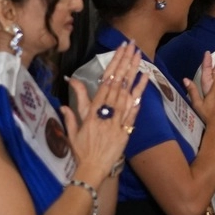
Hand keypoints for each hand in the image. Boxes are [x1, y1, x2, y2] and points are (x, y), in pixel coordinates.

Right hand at [66, 42, 142, 182]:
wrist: (93, 169)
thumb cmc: (82, 150)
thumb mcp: (72, 130)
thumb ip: (72, 110)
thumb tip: (69, 89)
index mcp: (91, 112)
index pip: (104, 83)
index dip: (112, 66)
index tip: (118, 51)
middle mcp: (105, 113)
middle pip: (117, 84)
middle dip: (124, 63)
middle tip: (132, 46)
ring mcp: (117, 121)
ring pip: (127, 93)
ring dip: (133, 73)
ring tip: (140, 56)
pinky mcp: (126, 129)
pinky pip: (134, 109)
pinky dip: (140, 95)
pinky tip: (145, 80)